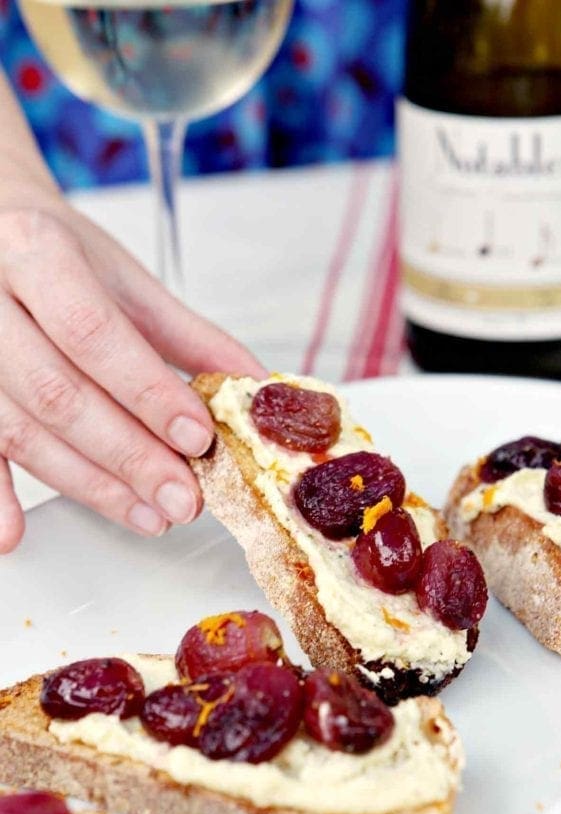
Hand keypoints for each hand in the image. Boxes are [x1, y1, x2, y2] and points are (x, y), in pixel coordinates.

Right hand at [0, 195, 264, 553]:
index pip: (93, 333)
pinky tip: (16, 533)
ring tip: (148, 514)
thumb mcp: (126, 278)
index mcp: (35, 251)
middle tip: (183, 498)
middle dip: (130, 456)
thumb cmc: (54, 252)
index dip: (148, 393)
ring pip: (21, 430)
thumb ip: (191, 337)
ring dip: (90, 484)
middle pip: (58, 394)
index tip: (197, 437)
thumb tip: (256, 390)